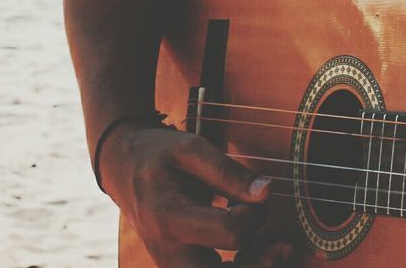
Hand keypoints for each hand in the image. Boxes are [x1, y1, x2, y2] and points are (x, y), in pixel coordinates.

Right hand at [102, 123, 291, 265]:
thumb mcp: (190, 149)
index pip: (232, 233)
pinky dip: (241, 266)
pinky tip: (255, 249)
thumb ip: (228, 171)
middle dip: (261, 264)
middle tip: (281, 243)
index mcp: (171, 217)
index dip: (254, 216)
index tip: (253, 196)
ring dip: (253, 267)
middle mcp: (170, 252)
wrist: (124, 170)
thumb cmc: (159, 155)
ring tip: (274, 244)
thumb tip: (267, 191)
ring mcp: (173, 266)